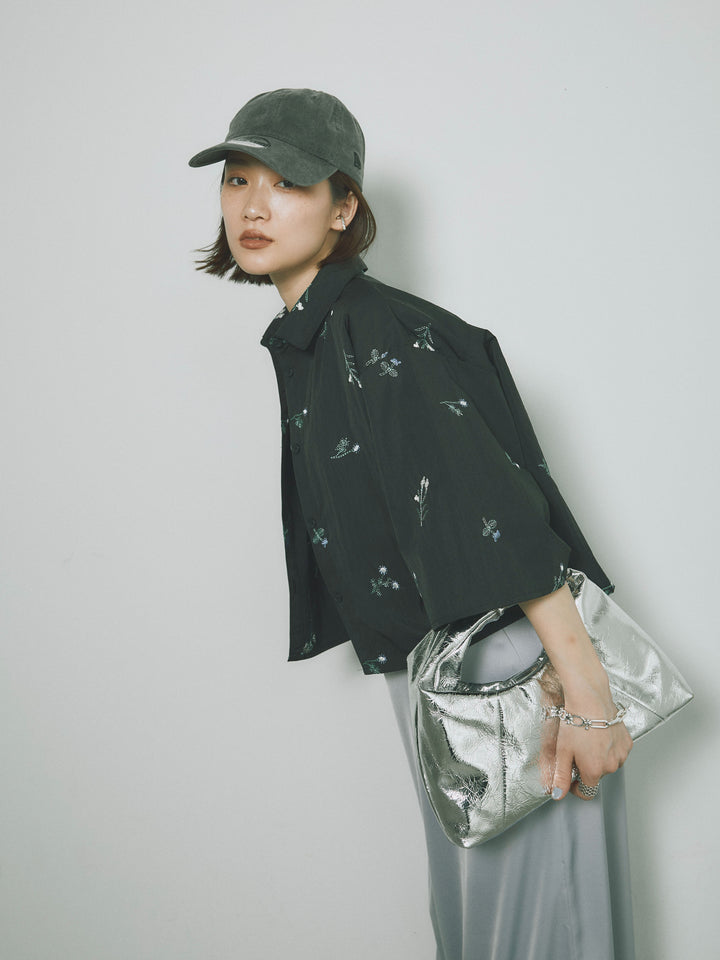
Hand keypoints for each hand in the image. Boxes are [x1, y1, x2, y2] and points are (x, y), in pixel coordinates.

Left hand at [550, 682, 632, 800]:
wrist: (590, 700)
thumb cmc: (576, 722)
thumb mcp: (562, 751)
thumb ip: (561, 776)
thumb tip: (557, 795)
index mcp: (594, 771)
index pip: (587, 792)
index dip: (575, 787)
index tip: (570, 777)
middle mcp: (611, 766)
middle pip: (597, 776)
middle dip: (586, 768)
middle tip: (576, 750)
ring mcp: (621, 754)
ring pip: (608, 764)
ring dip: (599, 758)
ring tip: (588, 741)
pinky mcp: (627, 743)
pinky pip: (617, 752)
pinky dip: (609, 748)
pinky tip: (599, 736)